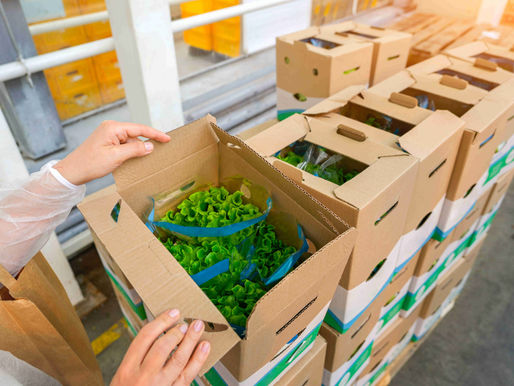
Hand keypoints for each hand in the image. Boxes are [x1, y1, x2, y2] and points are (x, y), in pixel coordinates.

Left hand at [54, 120, 169, 184]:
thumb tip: (150, 146)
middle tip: (162, 148)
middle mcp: (111, 128)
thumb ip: (135, 149)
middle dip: (147, 142)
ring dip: (138, 149)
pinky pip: (124, 144)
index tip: (167, 138)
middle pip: (136, 133)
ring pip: (131, 140)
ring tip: (149, 157)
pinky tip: (136, 159)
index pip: (140, 128)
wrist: (73, 171)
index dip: (155, 134)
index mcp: (113, 127)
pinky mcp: (107, 142)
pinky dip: (131, 151)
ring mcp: (108, 134)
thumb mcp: (116, 157)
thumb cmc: (91, 163)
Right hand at [112, 309, 210, 385]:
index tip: (173, 313)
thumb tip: (161, 332)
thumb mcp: (123, 377)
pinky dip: (198, 359)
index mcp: (127, 369)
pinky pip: (188, 374)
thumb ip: (139, 357)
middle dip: (176, 331)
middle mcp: (142, 377)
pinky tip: (204, 347)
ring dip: (190, 340)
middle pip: (162, 346)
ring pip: (178, 359)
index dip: (161, 321)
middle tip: (186, 323)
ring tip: (197, 327)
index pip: (145, 337)